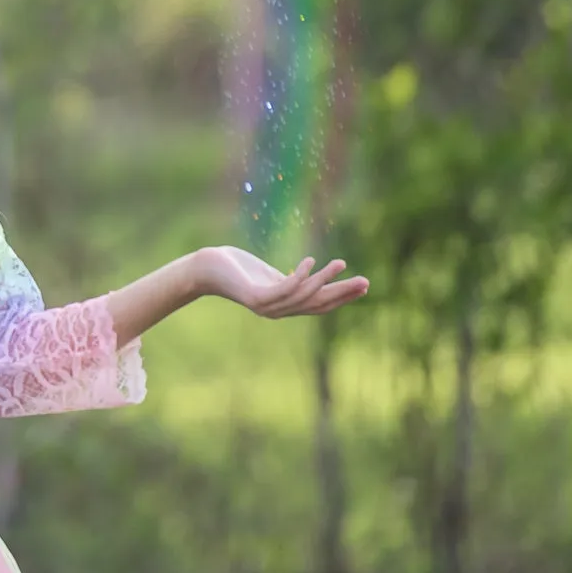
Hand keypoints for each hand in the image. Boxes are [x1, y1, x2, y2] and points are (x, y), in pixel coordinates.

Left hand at [197, 246, 368, 318]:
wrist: (206, 268)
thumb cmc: (237, 268)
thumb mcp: (268, 274)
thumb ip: (289, 279)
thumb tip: (312, 275)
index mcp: (285, 305)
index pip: (320, 305)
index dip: (342, 297)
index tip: (363, 286)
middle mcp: (278, 311)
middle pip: (317, 304)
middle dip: (342, 293)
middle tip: (365, 281)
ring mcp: (266, 306)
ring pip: (303, 295)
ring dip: (324, 279)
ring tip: (340, 262)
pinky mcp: (255, 297)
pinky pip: (284, 289)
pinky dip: (300, 276)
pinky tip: (311, 261)